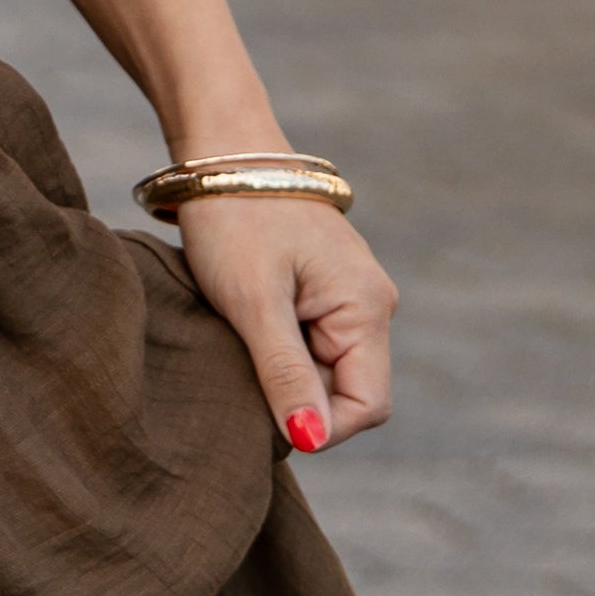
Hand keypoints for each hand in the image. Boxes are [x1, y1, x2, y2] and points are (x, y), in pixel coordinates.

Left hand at [173, 193, 395, 457]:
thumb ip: (284, 373)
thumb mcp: (254, 303)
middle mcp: (371, 307)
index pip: (367, 408)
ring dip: (283, 379)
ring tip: (239, 345)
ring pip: (324, 376)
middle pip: (346, 395)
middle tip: (241, 374)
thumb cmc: (236, 220)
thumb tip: (309, 439)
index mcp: (367, 308)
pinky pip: (310, 350)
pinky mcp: (323, 296)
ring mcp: (349, 301)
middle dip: (298, 402)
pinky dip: (277, 356)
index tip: (263, 418)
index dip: (320, 429)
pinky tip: (243, 335)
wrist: (223, 157)